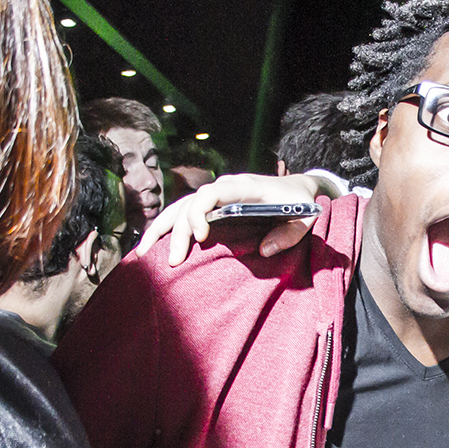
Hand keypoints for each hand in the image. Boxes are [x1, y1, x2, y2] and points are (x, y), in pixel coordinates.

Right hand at [134, 173, 323, 265]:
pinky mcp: (212, 206)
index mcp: (244, 186)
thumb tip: (264, 250)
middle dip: (178, 231)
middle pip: (190, 203)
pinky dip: (167, 228)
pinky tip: (153, 246)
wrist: (299, 188)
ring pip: (180, 207)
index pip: (212, 192)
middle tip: (174, 261)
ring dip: (161, 229)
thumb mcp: (305, 218)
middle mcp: (224, 187)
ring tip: (143, 253)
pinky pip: (184, 213)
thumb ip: (289, 233)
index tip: (201, 237)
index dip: (200, 211)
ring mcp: (216, 195)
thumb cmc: (301, 204)